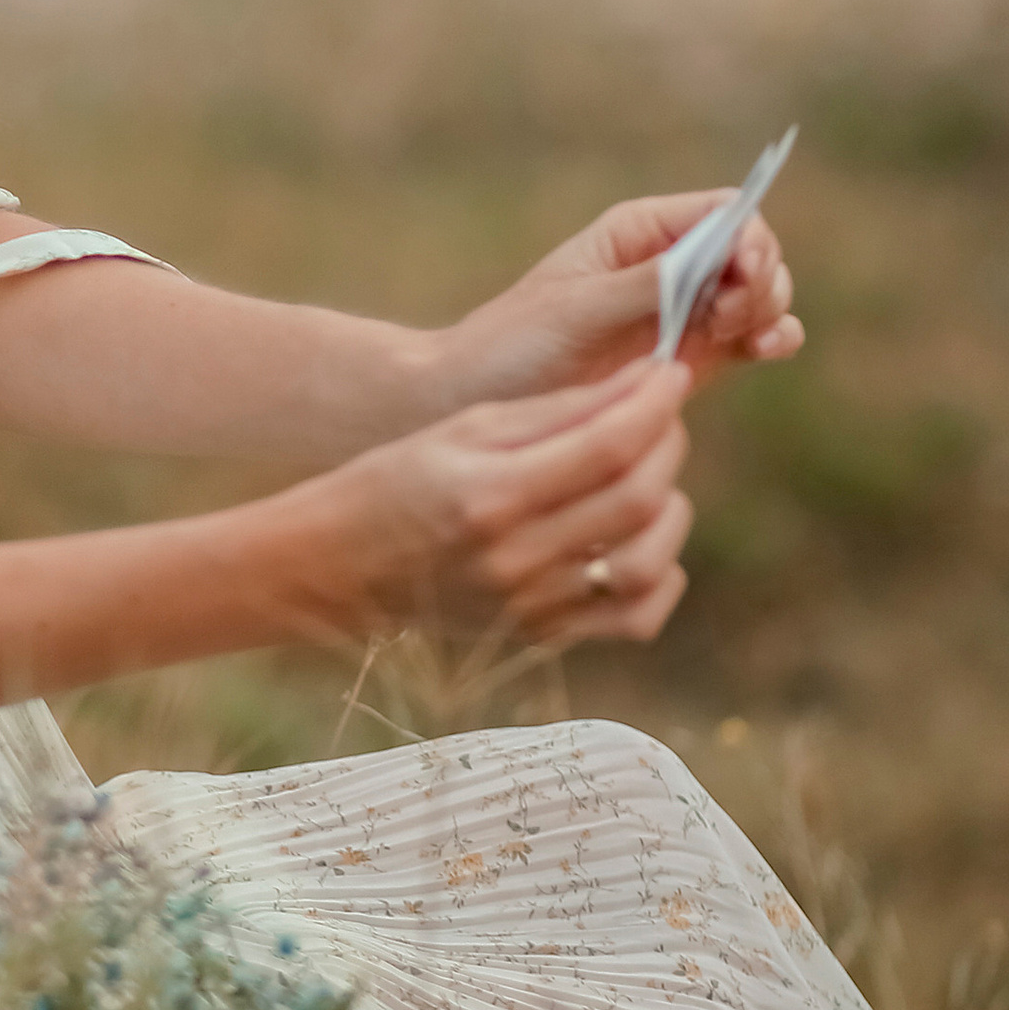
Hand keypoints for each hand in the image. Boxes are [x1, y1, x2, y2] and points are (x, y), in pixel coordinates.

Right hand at [273, 356, 693, 651]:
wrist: (337, 565)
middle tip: (658, 415)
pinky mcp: (540, 636)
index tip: (671, 373)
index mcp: (491, 494)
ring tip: (651, 478)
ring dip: (670, 510)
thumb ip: (557, 410)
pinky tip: (641, 542)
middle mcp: (516, 558)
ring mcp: (531, 606)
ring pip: (647, 563)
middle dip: (666, 443)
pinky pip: (633, 618)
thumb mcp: (465, 429)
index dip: (654, 403)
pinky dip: (659, 577)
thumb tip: (640, 382)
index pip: (607, 446)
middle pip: (637, 499)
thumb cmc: (396, 480)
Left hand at [439, 189, 801, 412]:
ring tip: (740, 336)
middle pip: (752, 253)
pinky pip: (751, 339)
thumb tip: (717, 253)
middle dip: (759, 280)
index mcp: (639, 232)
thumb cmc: (514, 343)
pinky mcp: (692, 358)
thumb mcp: (577, 309)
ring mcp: (686, 312)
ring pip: (759, 295)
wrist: (474, 400)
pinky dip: (772, 338)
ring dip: (768, 310)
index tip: (740, 271)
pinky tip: (767, 349)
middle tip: (724, 318)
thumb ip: (648, 284)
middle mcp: (671, 265)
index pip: (724, 213)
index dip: (748, 237)